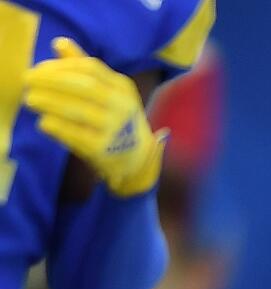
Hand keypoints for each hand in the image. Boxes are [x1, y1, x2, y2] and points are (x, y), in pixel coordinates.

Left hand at [23, 38, 165, 197]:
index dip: (61, 65)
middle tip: (28, 80)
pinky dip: (56, 125)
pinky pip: (74, 133)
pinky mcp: (104, 148)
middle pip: (84, 86)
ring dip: (48, 102)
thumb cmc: (115, 119)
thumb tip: (59, 43)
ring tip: (30, 99)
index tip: (39, 68)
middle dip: (51, 81)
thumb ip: (84, 68)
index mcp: (122, 87)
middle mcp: (122, 106)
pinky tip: (44, 122)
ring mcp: (115, 128)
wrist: (137, 158)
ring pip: (76, 110)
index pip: (90, 68)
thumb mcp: (107, 91)